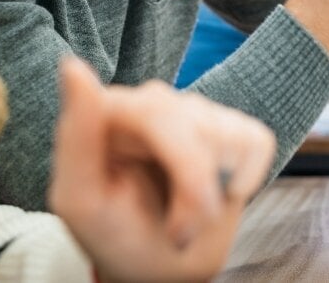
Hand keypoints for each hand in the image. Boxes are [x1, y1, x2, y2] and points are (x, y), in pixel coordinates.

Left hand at [49, 58, 275, 282]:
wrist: (160, 268)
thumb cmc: (114, 235)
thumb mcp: (81, 200)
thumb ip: (76, 135)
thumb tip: (73, 66)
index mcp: (112, 112)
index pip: (158, 113)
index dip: (184, 168)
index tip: (179, 221)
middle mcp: (154, 102)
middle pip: (199, 127)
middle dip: (197, 191)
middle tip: (180, 235)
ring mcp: (196, 112)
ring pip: (228, 136)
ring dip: (215, 193)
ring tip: (189, 220)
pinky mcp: (232, 127)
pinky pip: (256, 140)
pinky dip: (247, 178)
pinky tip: (219, 195)